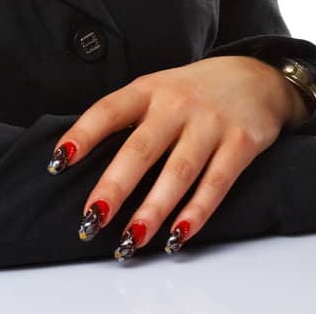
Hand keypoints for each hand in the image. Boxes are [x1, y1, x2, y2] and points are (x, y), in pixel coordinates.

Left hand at [50, 55, 302, 257]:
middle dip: (114, 187)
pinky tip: (178, 235)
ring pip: (178, 172)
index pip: (108, 111)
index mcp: (147, 89)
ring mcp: (210, 123)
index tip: (58, 163)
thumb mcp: (156, 90)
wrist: (257, 75)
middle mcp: (176, 104)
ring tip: (130, 240)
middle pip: (140, 149)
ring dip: (153, 210)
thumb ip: (128, 118)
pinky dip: (197, 212)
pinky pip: (217, 184)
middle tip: (91, 219)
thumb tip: (81, 161)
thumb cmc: (193, 92)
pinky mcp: (242, 143)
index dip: (82, 135)